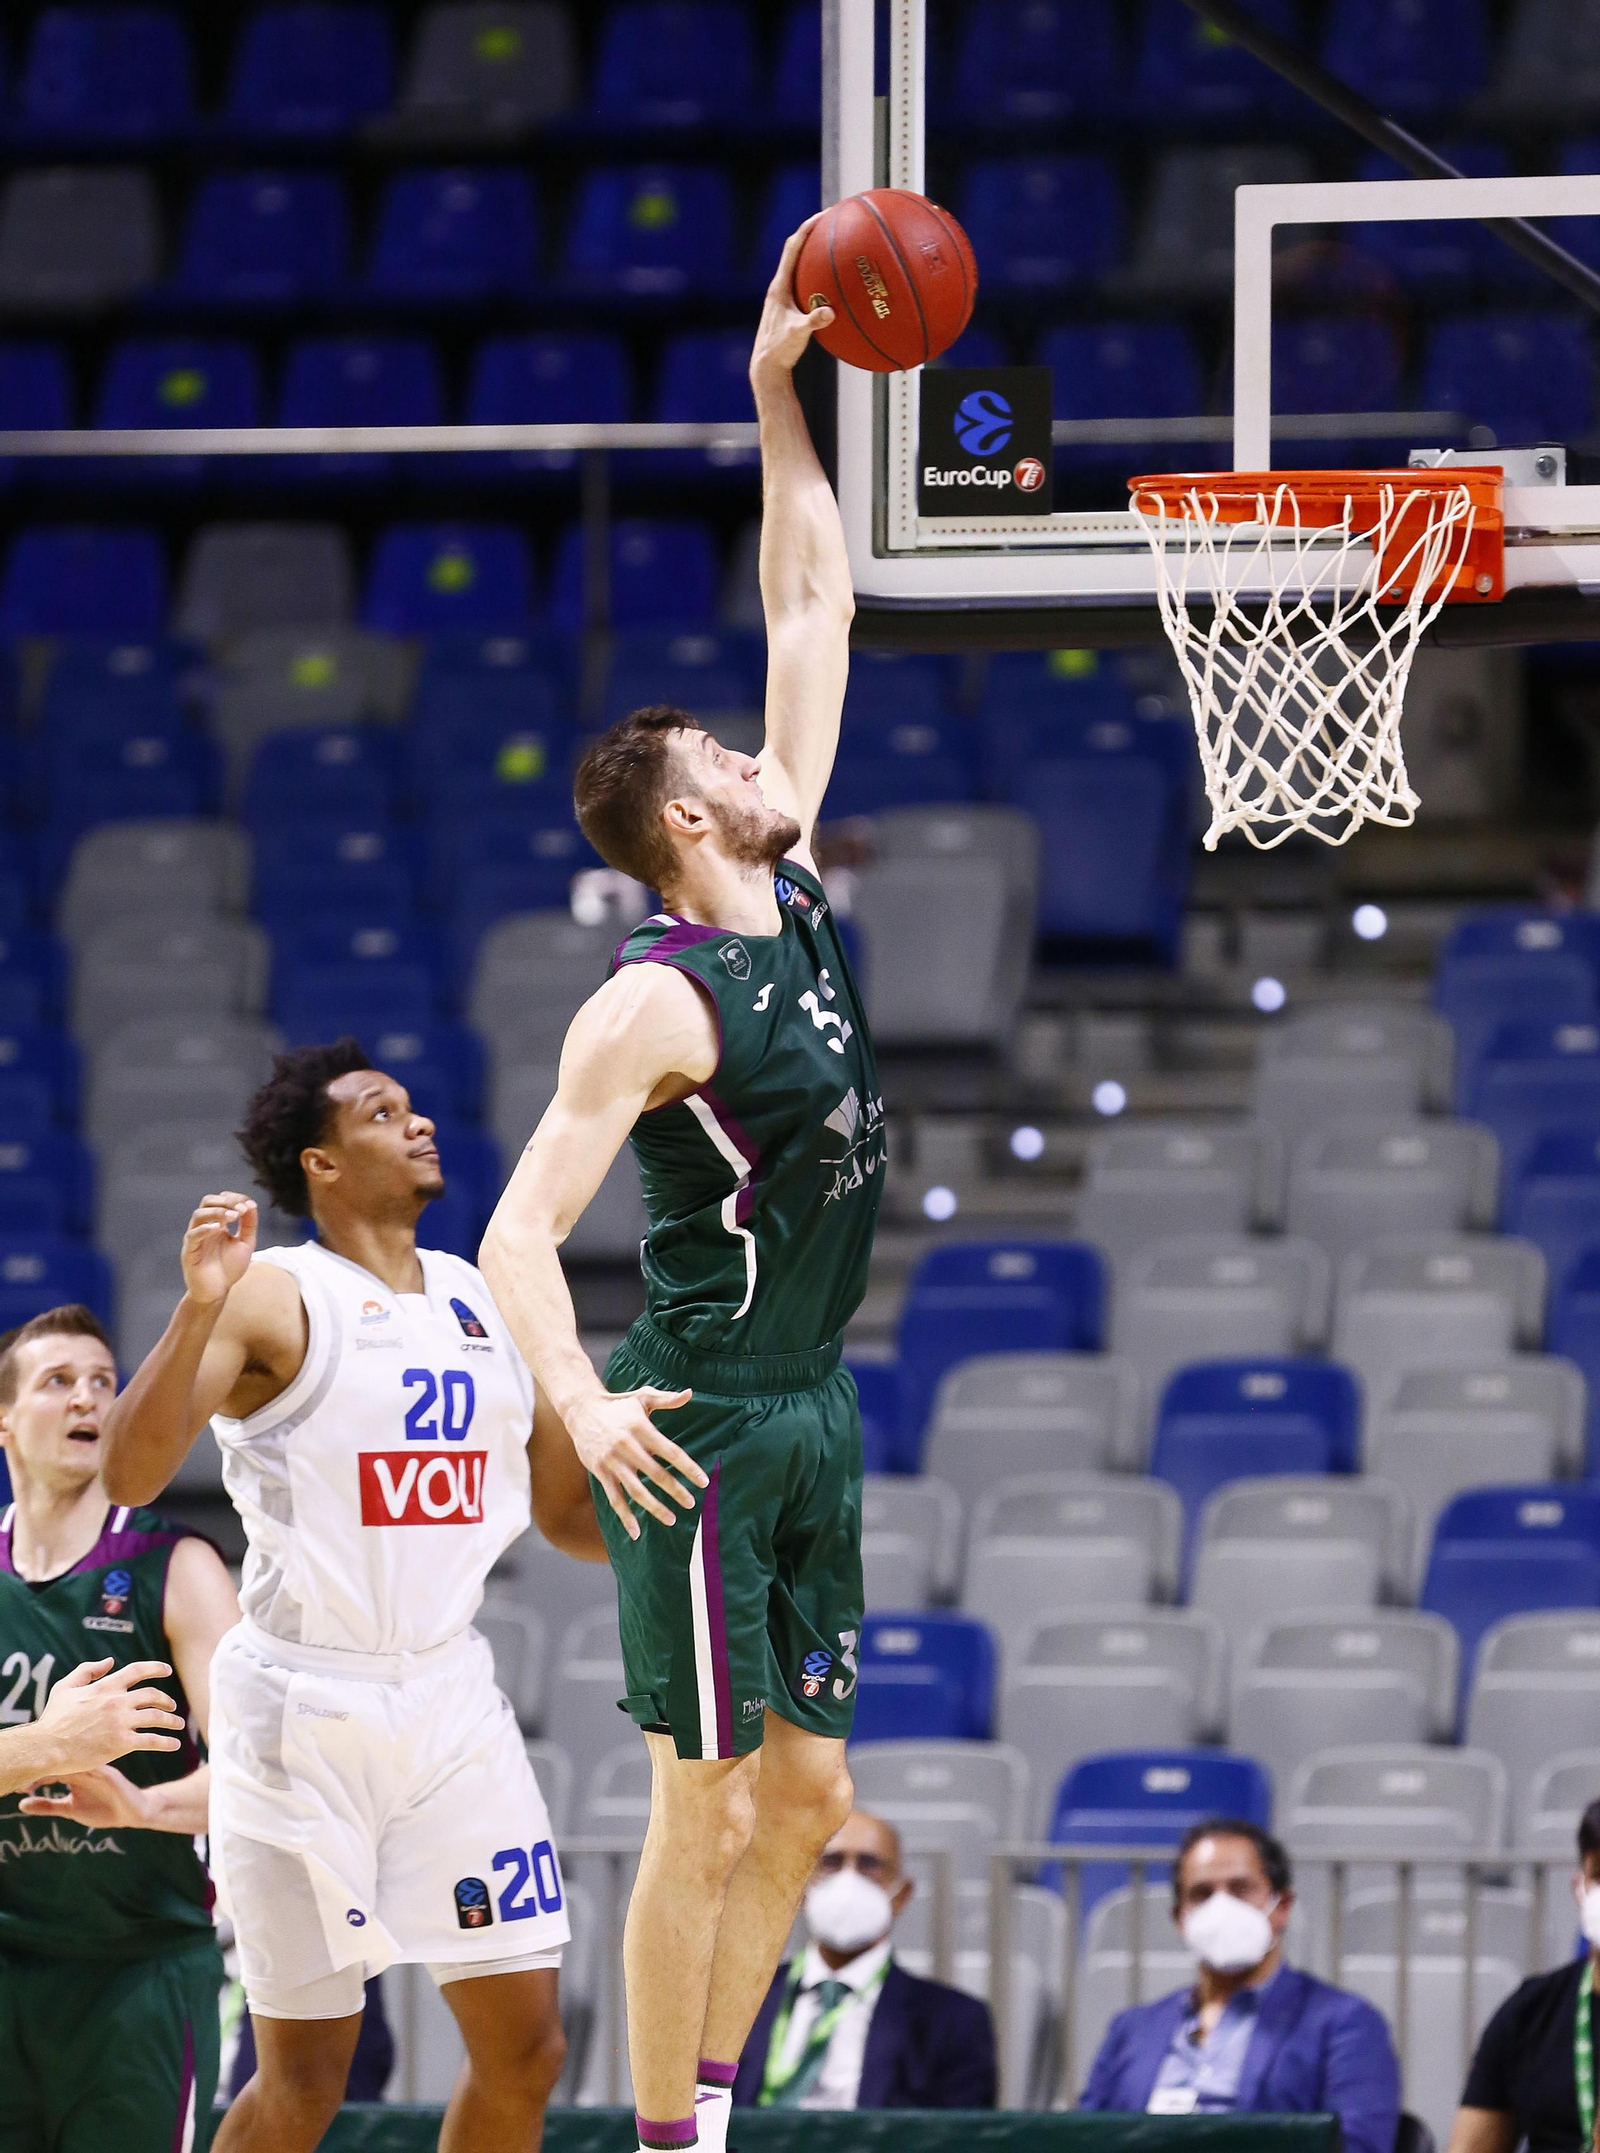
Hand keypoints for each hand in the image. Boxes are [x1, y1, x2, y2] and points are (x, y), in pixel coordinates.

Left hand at [19, 1762, 150, 1829]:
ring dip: (55, 1771)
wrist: (133, 1811)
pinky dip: (79, 1770)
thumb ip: (48, 1805)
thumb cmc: (103, 1807)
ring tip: (37, 1783)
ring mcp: (97, 1767)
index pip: (51, 1766)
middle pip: (59, 1761)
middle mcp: (84, 1764)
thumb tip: (20, 1804)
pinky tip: (66, 1777)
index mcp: (74, 1769)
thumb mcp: (70, 1809)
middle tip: (23, 1785)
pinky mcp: (109, 1774)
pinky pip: (92, 1768)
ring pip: (73, 1763)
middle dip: (40, 1772)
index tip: (18, 1787)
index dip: (33, 1775)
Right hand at [29, 1659, 182, 1777]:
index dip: (156, 1668)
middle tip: (172, 1706)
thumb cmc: (54, 1718)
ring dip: (172, 1721)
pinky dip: (166, 1742)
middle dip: (166, 1700)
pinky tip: (174, 1745)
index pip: (138, 1670)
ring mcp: (121, 1722)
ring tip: (178, 1725)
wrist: (47, 1746)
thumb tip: (109, 1661)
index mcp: (106, 1686)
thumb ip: (87, 1671)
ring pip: (157, 1718)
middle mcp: (118, 1701)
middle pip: (153, 1695)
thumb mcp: (66, 1687)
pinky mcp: (121, 1743)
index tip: (167, 1670)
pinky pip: (152, 1740)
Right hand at [181, 1190, 256, 1307]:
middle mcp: (205, 1227)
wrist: (217, 1292)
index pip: (221, 1201)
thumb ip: (249, 1224)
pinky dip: (205, 1229)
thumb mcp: (245, 1243)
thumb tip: (251, 1204)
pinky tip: (219, 1228)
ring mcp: (195, 1238)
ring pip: (198, 1215)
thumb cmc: (229, 1268)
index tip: (249, 1206)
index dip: (235, 1199)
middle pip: (207, 1202)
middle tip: (240, 1210)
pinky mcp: (189, 1252)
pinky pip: (192, 1235)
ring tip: (233, 1217)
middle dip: (225, 1201)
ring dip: (217, 1212)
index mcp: (217, 1224)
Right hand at [568, 1388, 706, 1540]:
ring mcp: (612, 1461)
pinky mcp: (600, 1471)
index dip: (688, 1468)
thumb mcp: (642, 1397)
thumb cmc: (618, 1404)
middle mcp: (628, 1446)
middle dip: (675, 1490)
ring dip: (654, 1507)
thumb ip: (666, 1399)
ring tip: (671, 1519)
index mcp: (642, 1428)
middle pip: (656, 1474)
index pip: (671, 1452)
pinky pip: (614, 1497)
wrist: (581, 1409)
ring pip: (636, 1490)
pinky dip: (625, 1515)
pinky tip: (636, 1532)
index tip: (703, 1482)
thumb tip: (689, 1394)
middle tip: (691, 1503)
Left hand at [750, 214, 833, 384]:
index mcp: (779, 286)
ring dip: (814, 254)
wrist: (766, 367)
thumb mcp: (797, 335)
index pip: (792, 248)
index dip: (806, 229)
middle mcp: (780, 287)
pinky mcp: (788, 307)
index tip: (823, 215)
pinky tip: (834, 283)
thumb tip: (830, 312)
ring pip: (800, 267)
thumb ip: (813, 322)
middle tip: (831, 222)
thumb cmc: (779, 350)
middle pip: (797, 251)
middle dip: (813, 234)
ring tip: (834, 245)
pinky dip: (818, 277)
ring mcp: (783, 297)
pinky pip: (806, 284)